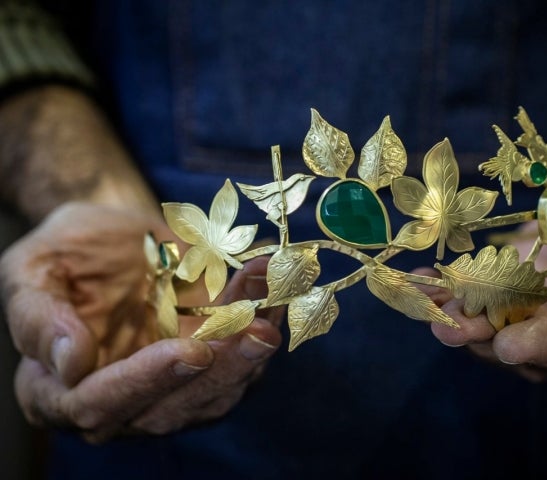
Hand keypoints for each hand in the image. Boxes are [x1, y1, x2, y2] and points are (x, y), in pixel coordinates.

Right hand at [0, 202, 282, 441]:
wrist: (114, 236)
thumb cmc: (66, 252)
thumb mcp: (33, 269)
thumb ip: (37, 317)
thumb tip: (69, 362)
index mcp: (57, 390)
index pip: (98, 405)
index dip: (145, 383)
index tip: (189, 351)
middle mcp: (119, 401)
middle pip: (171, 409)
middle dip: (220, 372)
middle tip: (257, 332)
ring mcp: (170, 387)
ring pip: (216, 391)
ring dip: (251, 352)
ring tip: (273, 302)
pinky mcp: (209, 367)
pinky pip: (241, 360)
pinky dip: (264, 325)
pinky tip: (276, 292)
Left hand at [429, 166, 546, 391]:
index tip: (509, 344)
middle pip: (532, 352)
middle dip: (487, 338)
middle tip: (447, 327)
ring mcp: (540, 320)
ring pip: (497, 334)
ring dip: (459, 319)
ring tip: (426, 302)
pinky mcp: (512, 298)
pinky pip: (479, 304)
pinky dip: (449, 295)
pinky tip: (422, 283)